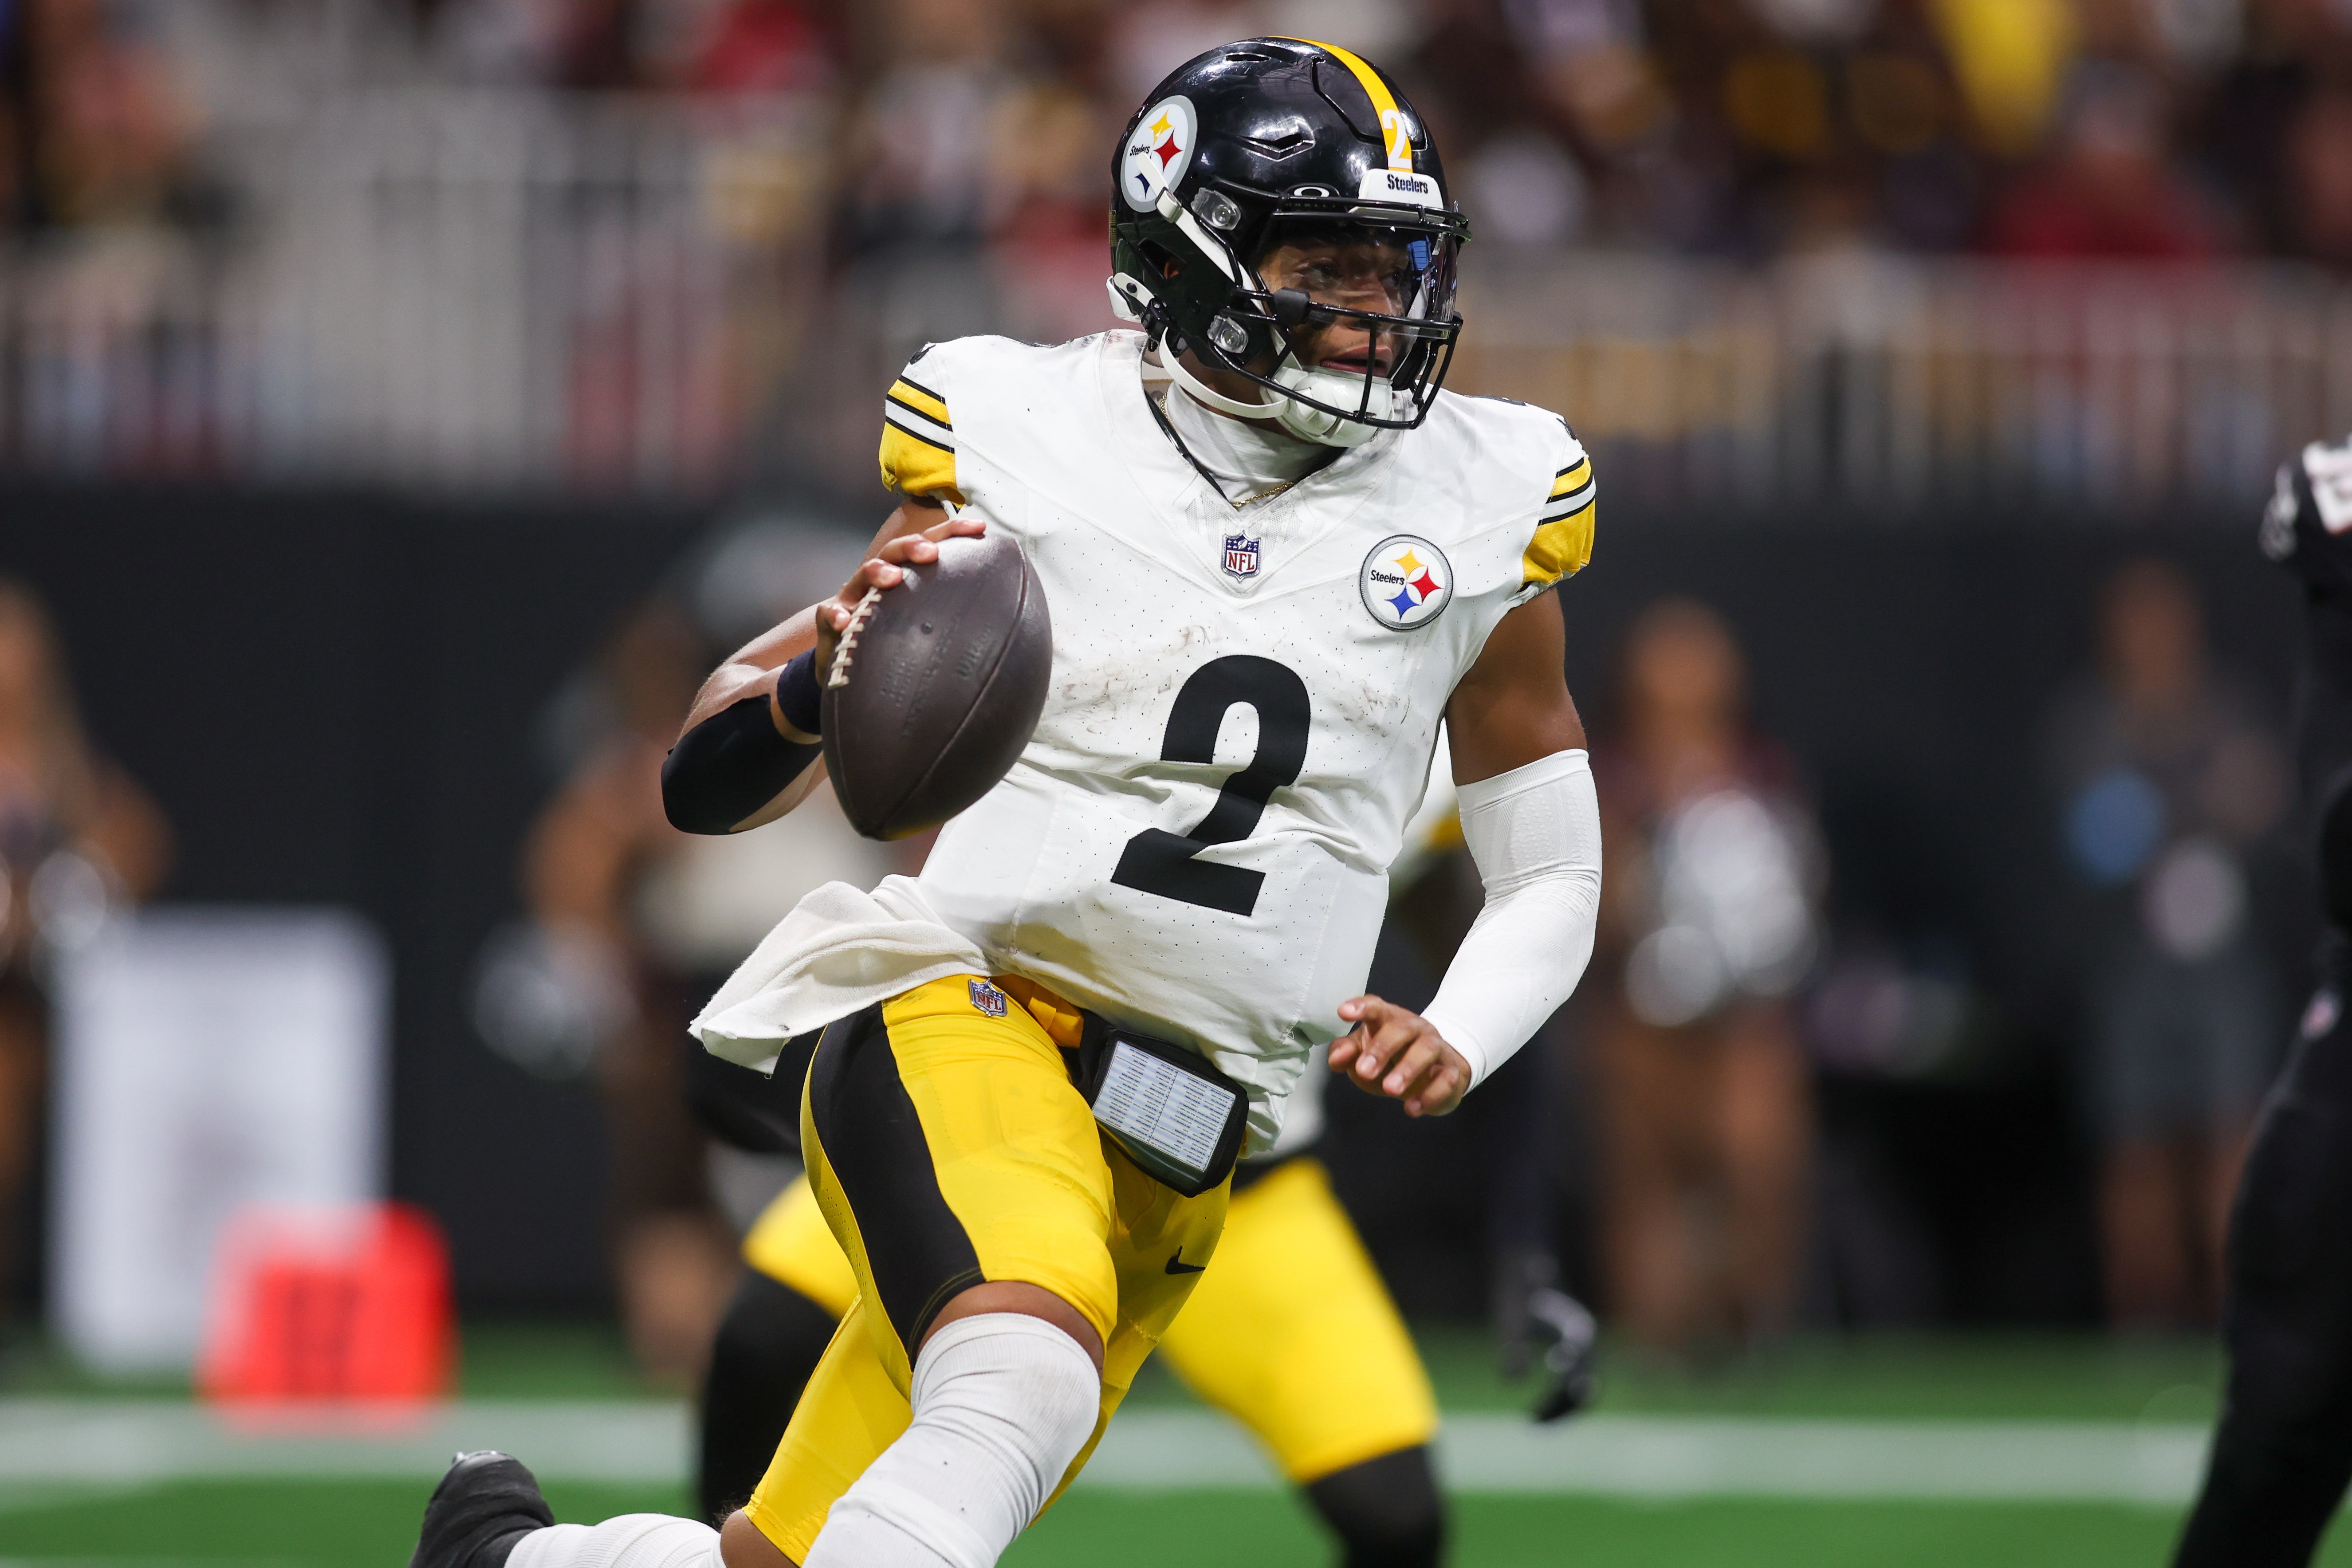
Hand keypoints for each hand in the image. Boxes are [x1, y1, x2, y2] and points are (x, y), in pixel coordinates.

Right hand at [812, 513, 987, 681]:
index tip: (980, 529)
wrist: (848, 660)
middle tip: (931, 554)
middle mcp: (878, 580)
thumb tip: (1009, 619)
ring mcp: (853, 598)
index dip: (953, 533)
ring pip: (862, 575)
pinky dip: (836, 615)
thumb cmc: (894, 637)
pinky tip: (845, 621)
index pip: (930, 545)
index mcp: (905, 574)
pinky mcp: (831, 622)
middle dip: (912, 547)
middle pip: (894, 551)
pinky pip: (829, 614)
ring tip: (892, 578)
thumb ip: (953, 612)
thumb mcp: (924, 621)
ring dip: (877, 572)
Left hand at [1329, 995, 1469, 1116]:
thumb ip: (1346, 1053)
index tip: (1343, 1012)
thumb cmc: (1392, 1059)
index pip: (1376, 1007)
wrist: (1435, 1073)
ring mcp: (1437, 1048)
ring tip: (1390, 1090)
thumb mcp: (1364, 1054)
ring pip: (1427, 1050)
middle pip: (1401, 1029)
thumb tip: (1336, 1058)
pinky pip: (1446, 1080)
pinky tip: (1412, 1108)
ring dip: (1408, 1069)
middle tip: (1364, 1070)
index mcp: (1389, 1019)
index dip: (1361, 1008)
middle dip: (1382, 1048)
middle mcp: (1415, 1029)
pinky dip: (1430, 1095)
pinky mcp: (1452, 1072)